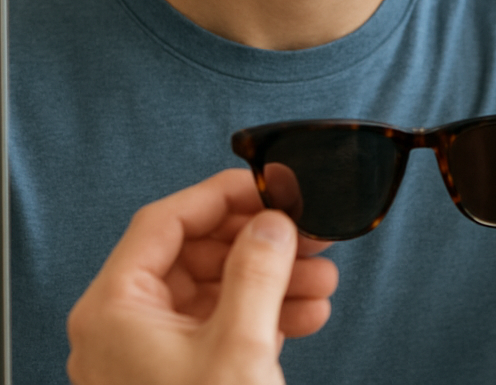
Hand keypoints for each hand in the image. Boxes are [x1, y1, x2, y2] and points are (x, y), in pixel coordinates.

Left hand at [66, 169, 337, 384]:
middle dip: (261, 244)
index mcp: (116, 307)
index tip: (271, 186)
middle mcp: (125, 324)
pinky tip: (307, 315)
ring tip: (322, 282)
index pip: (167, 221)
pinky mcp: (176, 377)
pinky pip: (221, 324)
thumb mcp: (238, 348)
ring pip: (216, 288)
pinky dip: (265, 314)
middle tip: (308, 235)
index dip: (224, 196)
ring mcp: (149, 353)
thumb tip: (272, 222)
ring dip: (274, 279)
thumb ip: (259, 271)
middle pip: (196, 252)